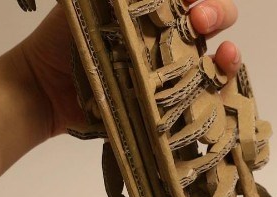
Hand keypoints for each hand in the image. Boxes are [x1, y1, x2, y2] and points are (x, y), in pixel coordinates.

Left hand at [20, 1, 240, 136]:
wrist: (47, 89)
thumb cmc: (63, 39)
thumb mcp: (90, 1)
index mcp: (154, 9)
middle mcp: (170, 38)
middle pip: (214, 21)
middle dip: (217, 13)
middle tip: (200, 22)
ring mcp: (173, 73)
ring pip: (218, 60)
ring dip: (230, 55)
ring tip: (225, 57)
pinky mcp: (171, 106)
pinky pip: (205, 100)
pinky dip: (221, 95)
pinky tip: (221, 89)